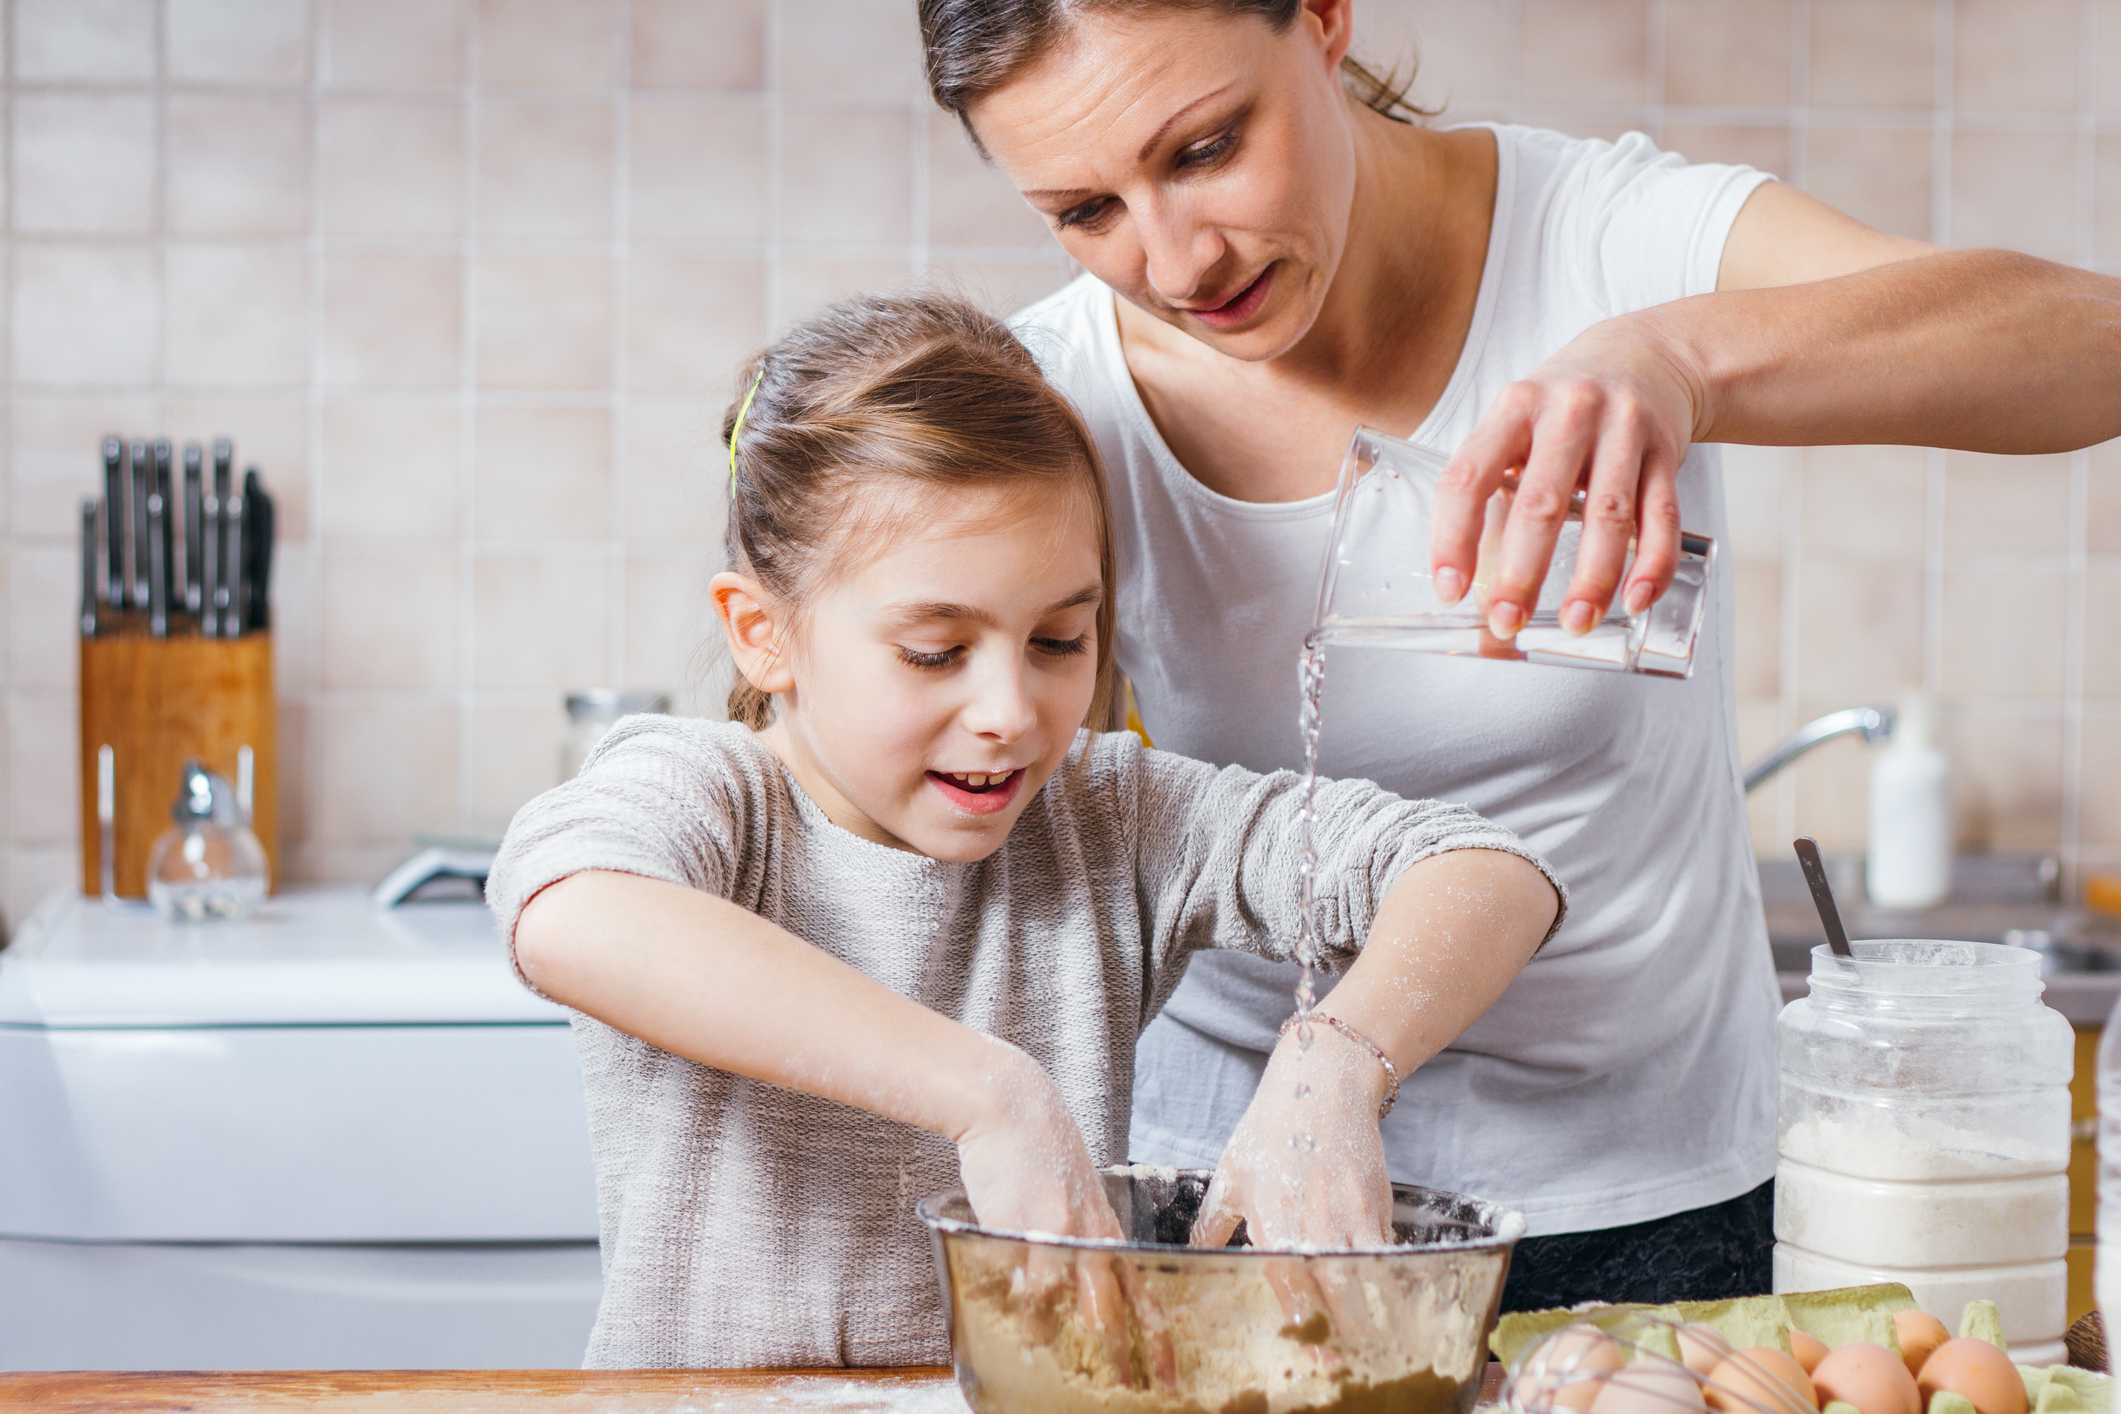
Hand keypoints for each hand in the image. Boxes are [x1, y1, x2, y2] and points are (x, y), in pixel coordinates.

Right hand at [954, 1046, 1174, 1391]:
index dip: (1156, 1336)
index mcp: (1106, 1228)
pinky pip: (1018, 1278)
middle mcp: (1089, 1232)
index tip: (1169, 1375)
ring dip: (1056, 1335)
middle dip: (1123, 1355)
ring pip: (1065, 1300)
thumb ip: (1083, 1234)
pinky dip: (1015, 1303)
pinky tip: (1008, 1319)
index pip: (1143, 1291)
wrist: (1010, 1102)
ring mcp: (1056, 1228)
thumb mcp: (1075, 1194)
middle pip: (1113, 1306)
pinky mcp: (1019, 1222)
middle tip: (1135, 1391)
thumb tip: (1082, 1279)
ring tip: (1050, 1361)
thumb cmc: (1039, 1148)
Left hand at [1192, 1018, 1396, 1353]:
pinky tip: (1391, 1307)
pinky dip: (1390, 1283)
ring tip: (1375, 1349)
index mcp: (1274, 1219)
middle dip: (1344, 1335)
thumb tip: (1194, 1253)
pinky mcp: (1379, 1206)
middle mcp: (1316, 1222)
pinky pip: (1387, 1256)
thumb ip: (1213, 1222)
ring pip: (1369, 1280)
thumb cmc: (1270, 1129)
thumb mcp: (1231, 1174)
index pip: (1291, 1287)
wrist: (1323, 1085)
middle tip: (1343, 1366)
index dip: (1303, 1326)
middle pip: (1338, 1294)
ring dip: (1374, 1318)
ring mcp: (1352, 1215)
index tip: (1311, 1359)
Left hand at [1429, 315, 1702, 640]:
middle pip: (1542, 502)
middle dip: (1522, 570)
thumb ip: (1493, 481)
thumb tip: (1470, 574)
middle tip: (1508, 619)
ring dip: (1592, 577)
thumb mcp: (1516, 420)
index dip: (1453, 537)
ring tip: (1575, 622)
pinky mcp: (1666, 451)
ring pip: (1608, 515)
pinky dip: (1651, 563)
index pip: (1469, 477)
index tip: (1451, 589)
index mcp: (1514, 407)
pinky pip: (1662, 515)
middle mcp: (1568, 413)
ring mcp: (1622, 430)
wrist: (1645, 354)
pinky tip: (1635, 598)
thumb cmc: (1563, 404)